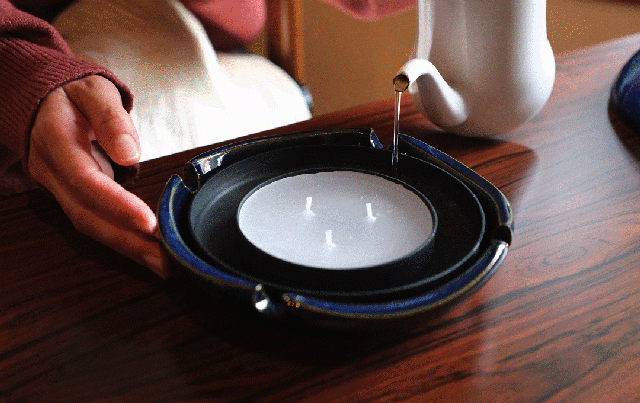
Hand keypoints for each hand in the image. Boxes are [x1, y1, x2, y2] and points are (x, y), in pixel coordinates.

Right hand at [28, 75, 170, 277]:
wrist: (39, 99)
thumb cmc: (72, 92)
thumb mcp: (93, 90)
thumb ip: (111, 118)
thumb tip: (130, 153)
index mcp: (57, 142)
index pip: (87, 181)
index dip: (117, 205)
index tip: (149, 223)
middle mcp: (53, 172)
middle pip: (88, 216)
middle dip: (128, 242)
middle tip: (165, 262)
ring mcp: (58, 188)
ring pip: (89, 226)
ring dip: (127, 248)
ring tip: (162, 265)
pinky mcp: (69, 196)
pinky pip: (93, 222)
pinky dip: (119, 240)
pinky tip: (145, 251)